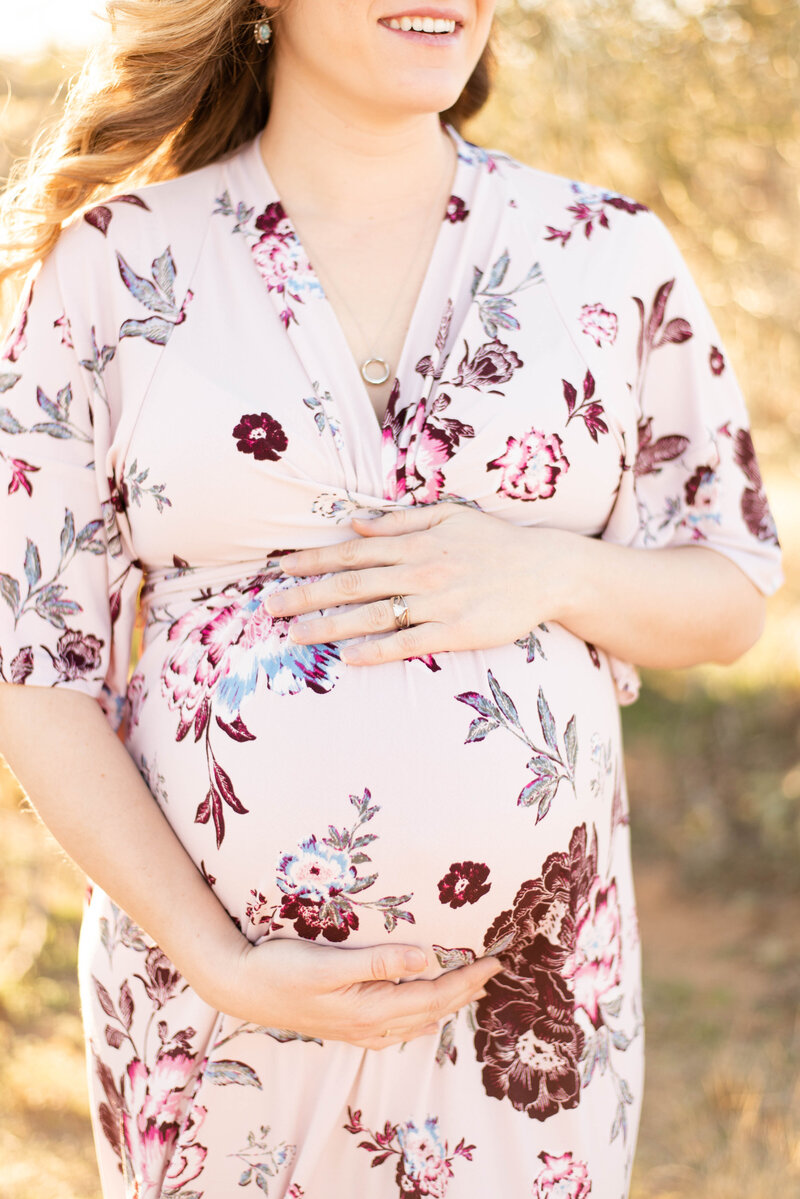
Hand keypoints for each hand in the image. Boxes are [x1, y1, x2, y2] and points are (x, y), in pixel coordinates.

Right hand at [222, 937, 503, 1050]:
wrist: (241, 987)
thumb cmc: (281, 968)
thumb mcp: (329, 962)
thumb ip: (379, 962)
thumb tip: (426, 957)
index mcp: (371, 1008)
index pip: (434, 995)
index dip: (467, 980)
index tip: (494, 962)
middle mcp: (370, 1026)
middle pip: (432, 1011)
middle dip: (465, 992)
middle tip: (494, 972)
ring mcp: (358, 1031)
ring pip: (417, 1022)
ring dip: (447, 1006)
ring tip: (470, 990)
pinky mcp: (347, 1027)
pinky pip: (397, 1029)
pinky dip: (421, 1019)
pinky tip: (425, 1017)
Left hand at [265, 501, 567, 664]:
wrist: (546, 569)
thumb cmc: (495, 542)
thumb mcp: (449, 515)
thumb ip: (401, 519)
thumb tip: (356, 520)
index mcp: (416, 542)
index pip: (353, 550)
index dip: (314, 560)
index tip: (281, 569)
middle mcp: (420, 570)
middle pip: (352, 583)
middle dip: (306, 594)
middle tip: (269, 607)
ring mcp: (437, 602)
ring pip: (372, 614)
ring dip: (330, 626)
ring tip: (294, 636)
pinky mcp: (457, 631)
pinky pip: (409, 642)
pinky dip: (378, 650)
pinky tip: (350, 658)